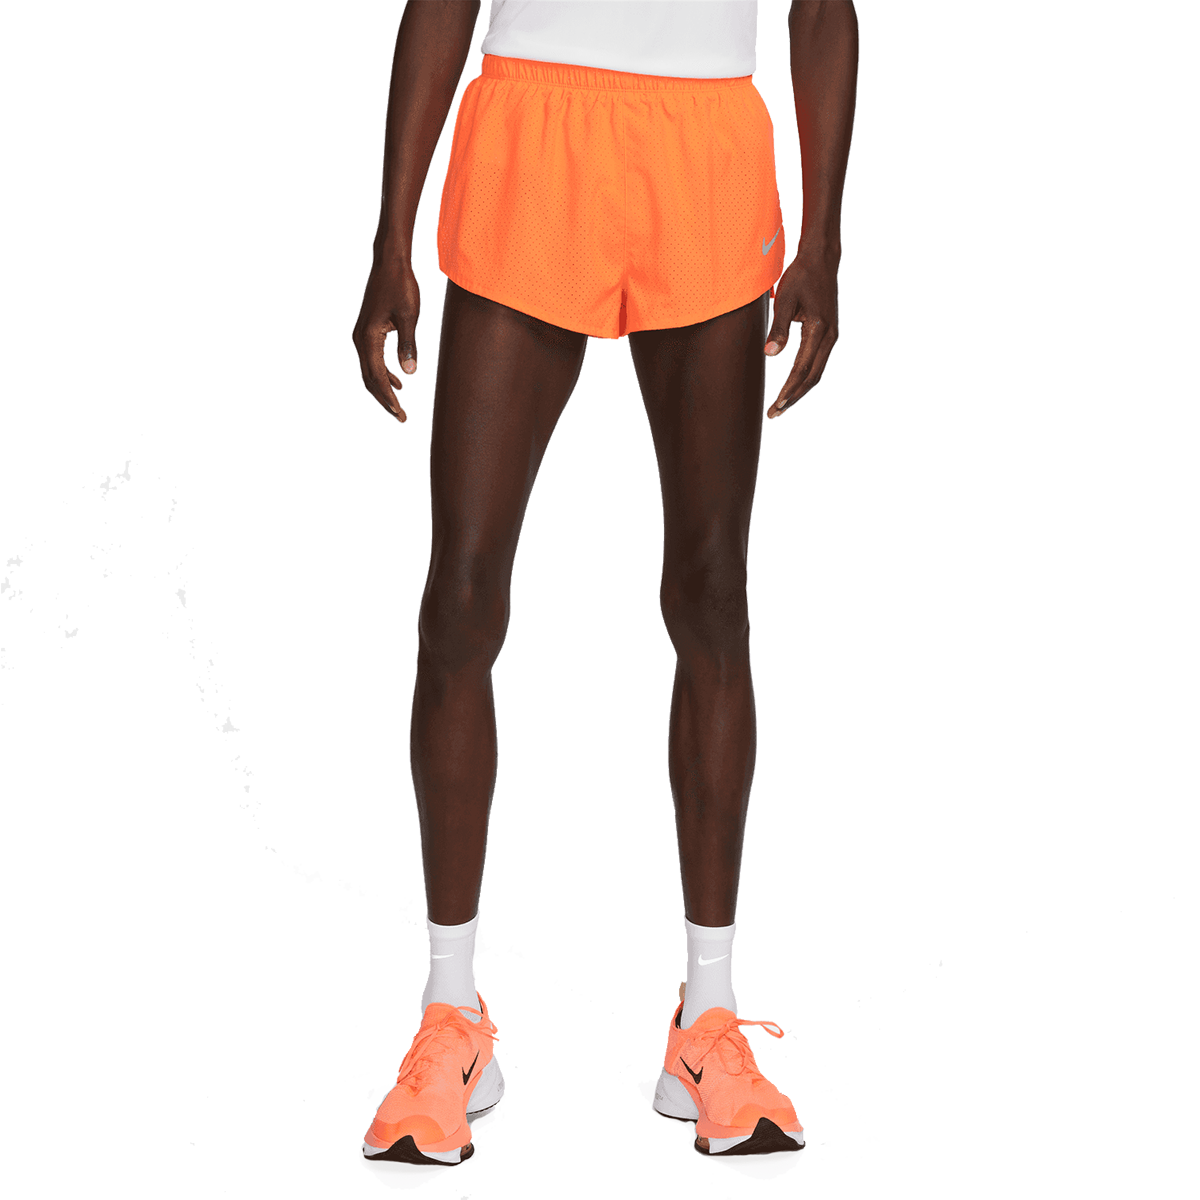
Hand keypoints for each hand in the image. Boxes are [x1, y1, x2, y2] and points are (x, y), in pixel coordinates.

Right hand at [352, 252, 421, 421]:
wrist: (389, 263)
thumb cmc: (398, 284)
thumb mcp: (408, 318)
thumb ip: (408, 346)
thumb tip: (408, 369)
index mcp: (368, 337)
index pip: (377, 376)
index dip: (388, 397)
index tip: (398, 411)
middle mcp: (361, 337)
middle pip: (369, 377)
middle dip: (384, 397)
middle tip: (399, 414)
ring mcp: (362, 333)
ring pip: (369, 369)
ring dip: (382, 386)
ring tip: (396, 401)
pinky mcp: (367, 329)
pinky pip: (372, 357)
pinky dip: (382, 371)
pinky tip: (395, 378)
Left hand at [763, 243, 840, 417]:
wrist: (821, 259)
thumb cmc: (803, 274)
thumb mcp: (786, 300)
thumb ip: (778, 328)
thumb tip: (770, 353)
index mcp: (819, 329)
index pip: (802, 369)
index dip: (789, 389)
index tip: (777, 403)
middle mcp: (829, 335)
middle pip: (812, 377)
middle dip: (794, 396)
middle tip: (776, 411)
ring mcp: (831, 335)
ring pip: (816, 371)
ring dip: (800, 389)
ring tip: (783, 402)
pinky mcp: (827, 333)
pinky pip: (818, 362)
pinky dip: (806, 377)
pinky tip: (794, 384)